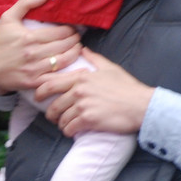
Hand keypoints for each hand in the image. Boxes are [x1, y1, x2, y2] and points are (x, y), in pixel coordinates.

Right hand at [0, 0, 82, 95]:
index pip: (60, 32)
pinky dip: (70, 74)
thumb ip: (25, 4)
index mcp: (29, 37)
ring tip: (77, 48)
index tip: (72, 29)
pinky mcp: (33, 82)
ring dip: (74, 53)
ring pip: (64, 60)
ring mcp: (33, 69)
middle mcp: (33, 53)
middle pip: (64, 45)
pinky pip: (56, 78)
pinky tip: (77, 69)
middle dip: (75, 40)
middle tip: (77, 38)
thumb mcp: (7, 19)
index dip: (71, 30)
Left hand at [35, 50, 154, 136]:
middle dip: (50, 113)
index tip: (37, 97)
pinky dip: (70, 131)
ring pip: (61, 119)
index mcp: (82, 77)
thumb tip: (82, 49)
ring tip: (67, 125)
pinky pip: (69, 128)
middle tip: (52, 117)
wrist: (142, 105)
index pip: (51, 83)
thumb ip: (94, 59)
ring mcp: (83, 105)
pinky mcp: (87, 119)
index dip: (40, 91)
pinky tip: (74, 131)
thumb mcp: (111, 68)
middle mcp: (79, 90)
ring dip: (62, 124)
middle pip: (53, 104)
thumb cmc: (127, 88)